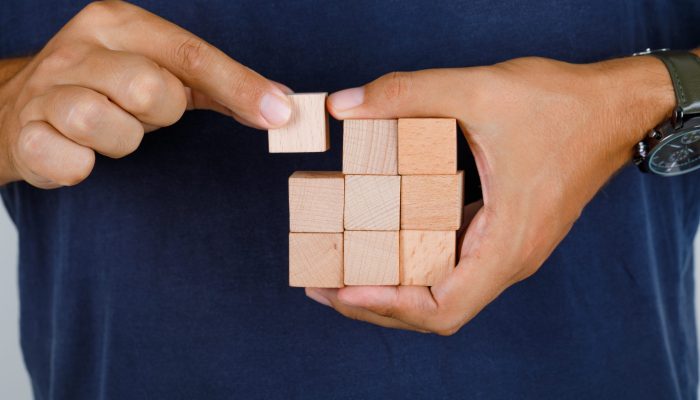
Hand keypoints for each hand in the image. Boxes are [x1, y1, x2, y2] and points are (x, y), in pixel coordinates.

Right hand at [0, 0, 291, 187]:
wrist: (15, 107)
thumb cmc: (105, 87)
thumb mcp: (158, 69)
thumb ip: (216, 84)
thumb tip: (280, 104)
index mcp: (119, 23)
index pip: (191, 55)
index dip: (239, 86)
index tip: (280, 113)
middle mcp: (80, 47)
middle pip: (153, 90)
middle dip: (158, 114)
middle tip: (139, 113)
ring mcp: (46, 89)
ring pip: (112, 127)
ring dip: (122, 141)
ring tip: (107, 129)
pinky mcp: (25, 135)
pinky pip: (74, 164)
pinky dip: (84, 166)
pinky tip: (75, 150)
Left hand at [306, 56, 675, 334]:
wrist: (615, 107)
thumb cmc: (562, 105)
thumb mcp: (478, 89)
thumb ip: (407, 93)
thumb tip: (342, 106)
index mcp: (506, 243)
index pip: (443, 307)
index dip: (387, 306)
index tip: (342, 290)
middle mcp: (507, 257)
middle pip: (434, 310)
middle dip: (375, 304)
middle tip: (322, 283)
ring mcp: (506, 247)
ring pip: (442, 291)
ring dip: (391, 288)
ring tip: (341, 270)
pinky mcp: (502, 231)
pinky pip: (452, 264)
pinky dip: (413, 264)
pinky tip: (383, 242)